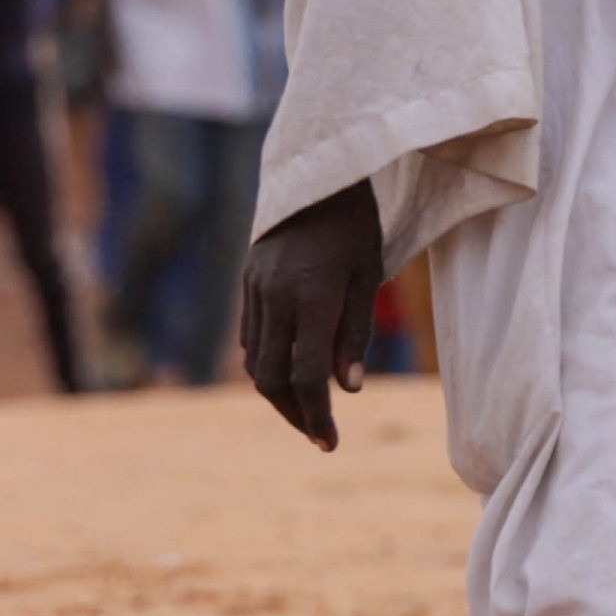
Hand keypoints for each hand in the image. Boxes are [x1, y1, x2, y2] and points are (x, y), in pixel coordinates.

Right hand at [235, 179, 385, 448]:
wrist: (316, 171)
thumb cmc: (355, 225)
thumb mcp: (367, 277)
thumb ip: (354, 334)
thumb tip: (347, 389)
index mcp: (310, 297)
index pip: (306, 376)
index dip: (317, 416)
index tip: (330, 443)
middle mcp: (275, 297)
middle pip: (271, 378)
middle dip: (294, 414)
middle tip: (319, 434)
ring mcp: (255, 289)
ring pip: (255, 361)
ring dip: (279, 392)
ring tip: (308, 408)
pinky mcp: (247, 282)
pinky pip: (252, 337)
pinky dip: (268, 362)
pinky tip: (291, 368)